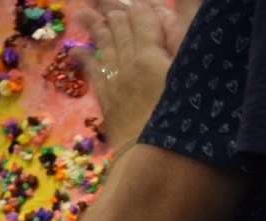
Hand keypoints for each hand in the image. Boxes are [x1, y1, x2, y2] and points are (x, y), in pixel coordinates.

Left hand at [75, 0, 187, 146]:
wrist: (156, 160)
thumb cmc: (183, 116)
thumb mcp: (190, 70)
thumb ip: (181, 38)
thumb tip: (166, 13)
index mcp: (150, 55)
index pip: (143, 24)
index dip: (140, 11)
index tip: (136, 2)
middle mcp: (127, 67)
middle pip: (120, 34)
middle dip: (114, 15)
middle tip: (102, 2)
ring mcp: (115, 85)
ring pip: (104, 50)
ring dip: (97, 31)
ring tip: (85, 14)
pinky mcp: (109, 104)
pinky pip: (93, 76)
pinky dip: (84, 60)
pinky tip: (76, 51)